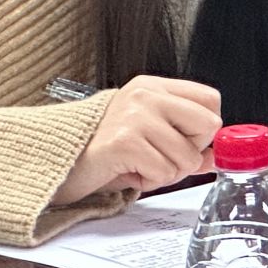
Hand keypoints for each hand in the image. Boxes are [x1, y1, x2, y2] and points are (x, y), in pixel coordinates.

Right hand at [51, 75, 222, 206]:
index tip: (186, 141)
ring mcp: (135, 116)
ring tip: (138, 165)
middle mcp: (146, 95)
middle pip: (207, 125)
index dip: (204, 128)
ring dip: (166, 172)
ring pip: (187, 157)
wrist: (51, 162)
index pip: (210, 99)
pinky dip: (149, 180)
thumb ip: (184, 143)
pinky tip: (128, 171)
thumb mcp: (147, 137)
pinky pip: (163, 171)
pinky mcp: (124, 142)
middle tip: (160, 157)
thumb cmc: (101, 150)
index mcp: (153, 87)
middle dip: (190, 152)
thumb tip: (216, 156)